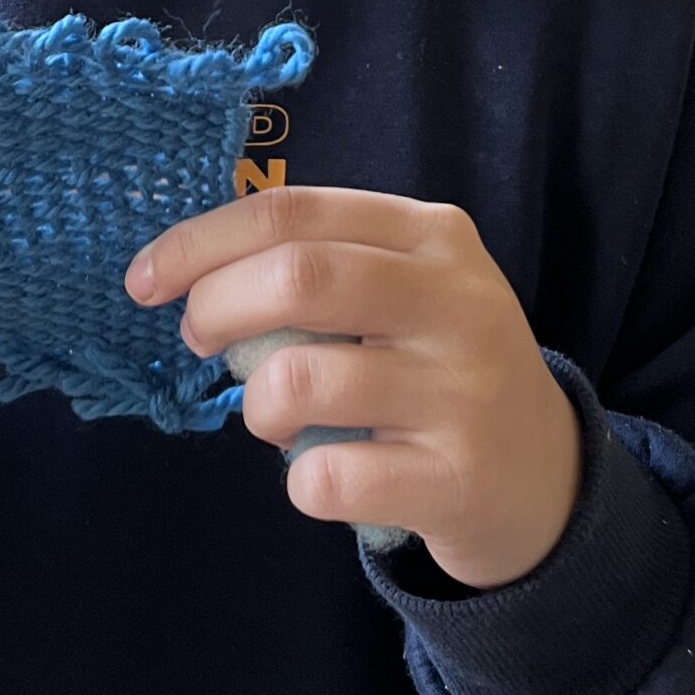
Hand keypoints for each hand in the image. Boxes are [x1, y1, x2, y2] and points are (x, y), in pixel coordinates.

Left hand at [127, 187, 580, 588]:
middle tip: (198, 339)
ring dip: (256, 406)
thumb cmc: (439, 368)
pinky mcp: (456, 480)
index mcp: (433, 236)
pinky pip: (327, 478)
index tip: (146, 279)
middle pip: (298, 277)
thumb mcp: (407, 290)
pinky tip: (326, 475)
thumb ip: (319, 265)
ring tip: (277, 417)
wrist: (548, 476)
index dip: (201, 242)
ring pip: (300, 381)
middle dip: (216, 308)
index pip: (293, 212)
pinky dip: (299, 483)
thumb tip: (189, 273)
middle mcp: (457, 302)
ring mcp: (462, 393)